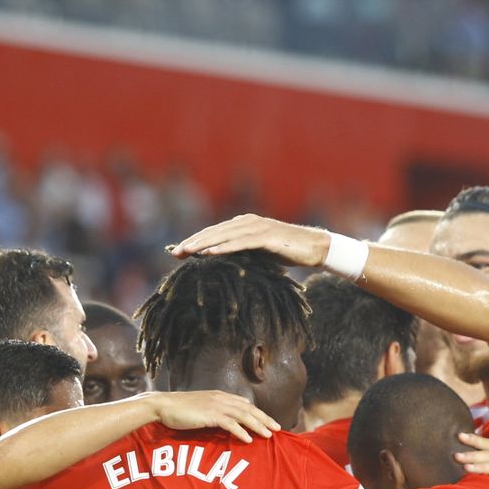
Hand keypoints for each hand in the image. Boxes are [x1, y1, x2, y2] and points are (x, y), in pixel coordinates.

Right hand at [152, 391, 280, 442]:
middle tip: (278, 429)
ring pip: (243, 416)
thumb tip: (225, 422)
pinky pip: (229, 423)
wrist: (163, 405)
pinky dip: (240, 431)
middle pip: (249, 409)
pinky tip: (248, 439)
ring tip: (269, 435)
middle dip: (265, 419)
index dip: (258, 413)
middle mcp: (221, 398)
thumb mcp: (201, 408)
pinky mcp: (209, 415)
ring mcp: (216, 406)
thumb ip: (214, 412)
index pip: (244, 404)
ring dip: (258, 425)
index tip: (269, 422)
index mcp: (220, 396)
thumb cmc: (179, 409)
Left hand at [169, 214, 331, 268]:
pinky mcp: (266, 236)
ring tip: (186, 252)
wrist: (314, 248)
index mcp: (244, 224)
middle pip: (215, 232)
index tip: (177, 251)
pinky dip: (223, 248)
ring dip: (203, 244)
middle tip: (174, 253)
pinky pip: (240, 243)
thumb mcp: (260, 254)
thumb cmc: (288, 252)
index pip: (215, 232)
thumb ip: (243, 254)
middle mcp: (248, 221)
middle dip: (193, 242)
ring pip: (224, 235)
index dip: (196, 240)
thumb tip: (225, 267)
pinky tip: (209, 254)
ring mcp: (257, 227)